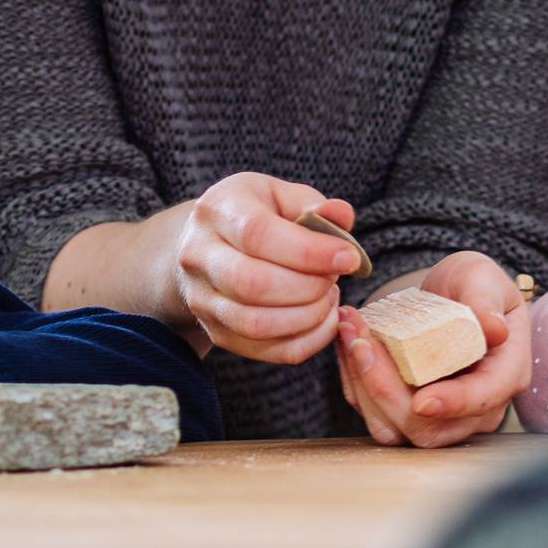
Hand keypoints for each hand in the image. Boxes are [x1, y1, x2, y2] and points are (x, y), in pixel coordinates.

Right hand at [173, 172, 360, 363]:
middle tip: (334, 277)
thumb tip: (340, 215)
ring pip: (256, 324)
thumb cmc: (256, 214)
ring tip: (328, 296)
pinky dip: (306, 341)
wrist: (211, 244)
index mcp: (217, 209)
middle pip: (252, 284)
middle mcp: (198, 254)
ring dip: (308, 316)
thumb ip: (314, 205)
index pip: (258, 235)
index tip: (349, 258)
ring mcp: (201, 298)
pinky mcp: (215, 331)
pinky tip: (323, 319)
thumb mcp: (283, 196)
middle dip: (309, 286)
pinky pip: (265, 351)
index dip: (309, 251)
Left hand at [335, 251, 531, 447]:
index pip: (481, 401)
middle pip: (429, 429)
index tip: (422, 400)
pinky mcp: (404, 410)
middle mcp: (473, 408)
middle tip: (360, 339)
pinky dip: (353, 378)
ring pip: (393, 428)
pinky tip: (348, 340)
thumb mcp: (484, 279)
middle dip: (386, 390)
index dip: (453, 404)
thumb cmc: (473, 287)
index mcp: (503, 376)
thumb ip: (486, 299)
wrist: (451, 296)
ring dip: (362, 385)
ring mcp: (437, 415)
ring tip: (350, 333)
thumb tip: (493, 328)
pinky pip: (372, 410)